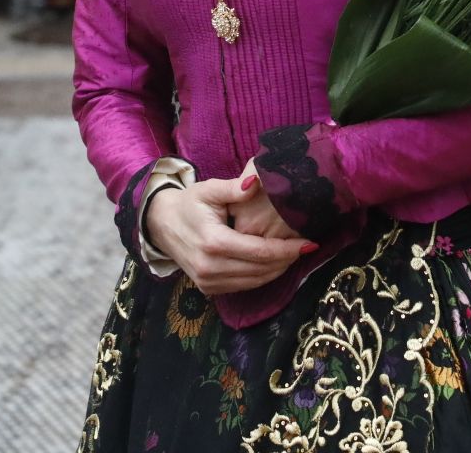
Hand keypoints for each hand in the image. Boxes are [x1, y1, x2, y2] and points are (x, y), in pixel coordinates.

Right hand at [144, 174, 310, 295]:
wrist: (161, 224)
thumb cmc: (189, 203)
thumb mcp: (209, 189)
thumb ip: (235, 187)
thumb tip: (257, 181)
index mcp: (214, 242)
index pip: (261, 252)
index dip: (288, 249)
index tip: (309, 242)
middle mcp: (211, 267)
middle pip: (261, 270)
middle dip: (287, 259)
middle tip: (307, 247)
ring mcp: (208, 282)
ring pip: (255, 281)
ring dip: (277, 270)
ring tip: (294, 254)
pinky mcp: (208, 289)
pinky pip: (243, 286)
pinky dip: (261, 276)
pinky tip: (273, 263)